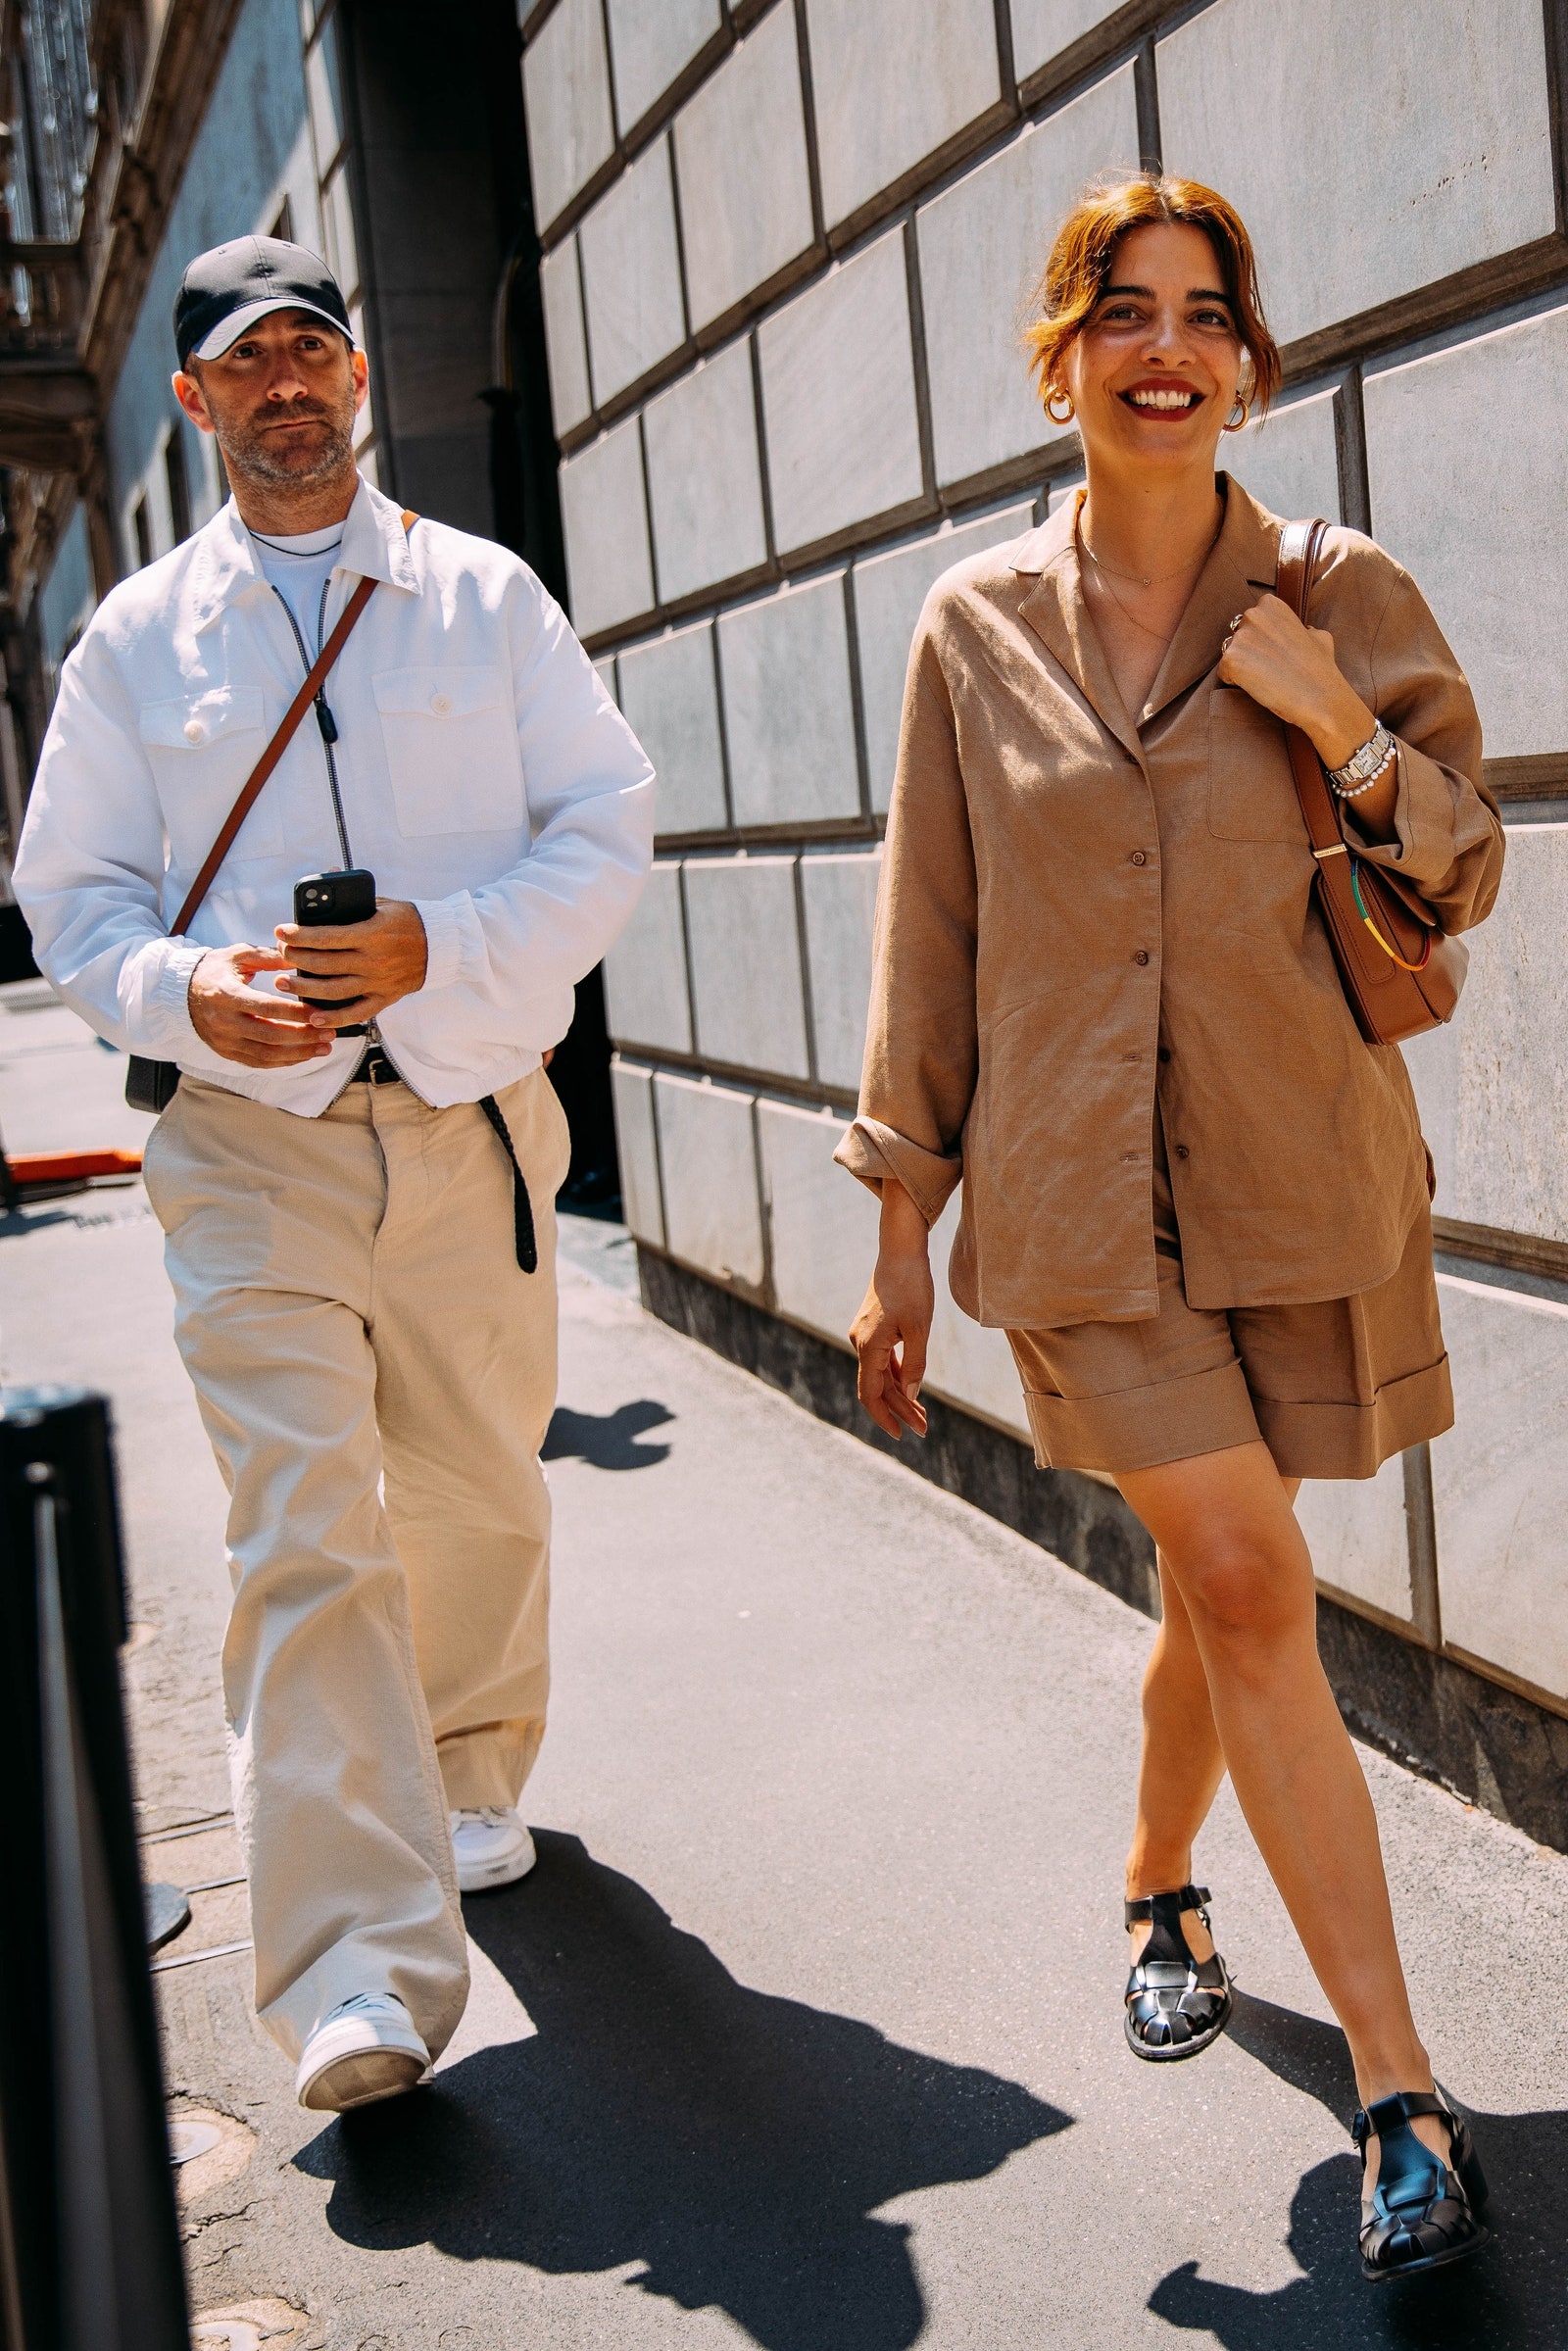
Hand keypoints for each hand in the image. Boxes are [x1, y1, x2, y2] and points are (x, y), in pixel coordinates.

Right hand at [188, 943, 335, 1066]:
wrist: (183, 993)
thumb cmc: (214, 970)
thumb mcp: (238, 955)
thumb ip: (267, 957)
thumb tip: (298, 959)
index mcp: (226, 994)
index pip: (266, 1008)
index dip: (295, 1013)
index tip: (319, 1012)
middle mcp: (224, 1022)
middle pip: (270, 1035)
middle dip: (304, 1036)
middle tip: (330, 1033)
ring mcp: (225, 1041)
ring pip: (266, 1055)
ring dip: (299, 1053)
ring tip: (324, 1048)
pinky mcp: (227, 1052)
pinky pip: (259, 1063)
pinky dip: (284, 1061)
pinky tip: (304, 1055)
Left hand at [273, 898, 428, 1027]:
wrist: (441, 946)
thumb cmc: (408, 921)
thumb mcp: (382, 903)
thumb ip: (353, 897)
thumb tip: (327, 877)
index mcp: (372, 933)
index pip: (327, 936)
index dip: (299, 936)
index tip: (281, 932)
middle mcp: (373, 960)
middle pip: (324, 964)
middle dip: (295, 959)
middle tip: (281, 953)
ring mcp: (378, 982)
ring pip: (333, 991)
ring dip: (304, 989)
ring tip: (284, 983)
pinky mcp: (385, 998)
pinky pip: (356, 1013)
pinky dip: (334, 1018)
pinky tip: (314, 1018)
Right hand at [849, 1178, 933, 1440]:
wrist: (901, 1251)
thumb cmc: (912, 1287)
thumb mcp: (920, 1329)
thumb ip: (914, 1366)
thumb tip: (910, 1396)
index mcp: (868, 1347)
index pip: (871, 1394)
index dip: (885, 1418)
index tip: (902, 1436)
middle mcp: (861, 1343)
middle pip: (878, 1387)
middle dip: (900, 1410)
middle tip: (924, 1429)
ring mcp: (866, 1335)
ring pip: (881, 1374)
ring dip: (900, 1394)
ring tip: (922, 1414)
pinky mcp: (875, 1327)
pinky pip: (883, 1359)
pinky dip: (898, 1375)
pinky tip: (912, 1386)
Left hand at [1218, 596, 1376, 771]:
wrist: (1318, 696)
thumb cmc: (1320, 668)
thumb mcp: (1320, 637)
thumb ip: (1305, 630)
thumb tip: (1307, 631)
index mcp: (1271, 605)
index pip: (1252, 620)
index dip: (1261, 640)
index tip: (1276, 653)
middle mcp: (1253, 615)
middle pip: (1237, 635)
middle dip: (1248, 652)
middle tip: (1269, 668)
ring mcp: (1240, 637)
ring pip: (1230, 654)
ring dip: (1242, 667)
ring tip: (1265, 679)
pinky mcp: (1230, 660)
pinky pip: (1224, 673)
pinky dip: (1235, 682)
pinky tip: (1257, 687)